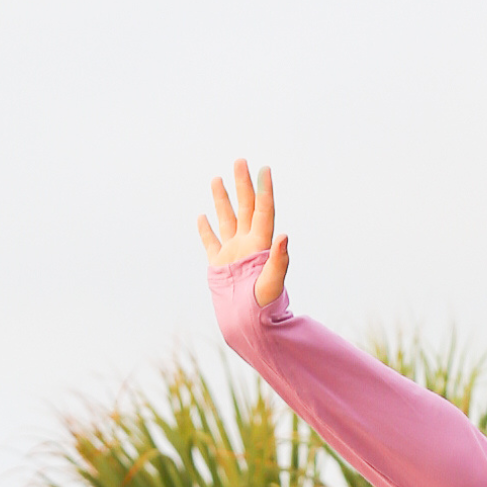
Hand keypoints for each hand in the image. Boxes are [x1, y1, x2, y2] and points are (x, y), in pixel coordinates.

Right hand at [196, 158, 288, 306]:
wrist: (249, 326)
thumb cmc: (264, 307)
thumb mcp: (273, 282)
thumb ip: (279, 260)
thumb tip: (284, 235)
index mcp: (261, 246)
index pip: (264, 212)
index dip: (264, 190)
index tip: (264, 169)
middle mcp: (247, 245)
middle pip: (245, 208)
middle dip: (243, 184)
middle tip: (240, 160)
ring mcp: (233, 253)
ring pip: (227, 219)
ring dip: (223, 200)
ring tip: (218, 178)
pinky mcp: (219, 265)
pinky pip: (210, 242)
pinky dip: (205, 229)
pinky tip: (201, 216)